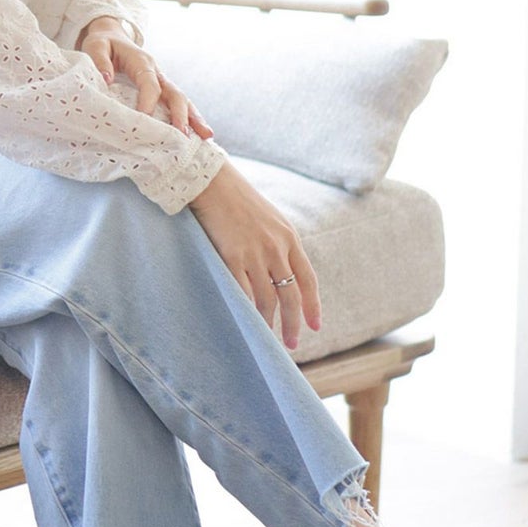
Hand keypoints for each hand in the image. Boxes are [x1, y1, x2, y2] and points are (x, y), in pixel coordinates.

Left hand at [77, 16, 212, 138]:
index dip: (149, 100)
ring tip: (206, 136)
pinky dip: (188, 119)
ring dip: (194, 118)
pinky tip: (198, 135)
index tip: (145, 118)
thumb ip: (99, 60)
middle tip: (183, 134)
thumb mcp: (95, 46)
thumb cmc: (103, 44)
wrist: (112, 37)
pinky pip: (177, 105)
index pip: (149, 83)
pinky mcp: (161, 90)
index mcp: (141, 62)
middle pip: (174, 93)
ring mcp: (161, 82)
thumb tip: (106, 79)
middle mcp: (156, 72)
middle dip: (181, 114)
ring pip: (181, 100)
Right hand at [188, 163, 320, 349]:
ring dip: (267, 323)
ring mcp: (255, 253)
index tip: (315, 326)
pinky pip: (242, 292)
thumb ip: (278, 244)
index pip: (308, 279)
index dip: (312, 306)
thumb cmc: (237, 199)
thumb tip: (279, 272)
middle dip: (292, 323)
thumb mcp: (269, 219)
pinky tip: (246, 323)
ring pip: (267, 299)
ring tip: (265, 338)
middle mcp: (277, 248)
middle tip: (290, 344)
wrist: (212, 181)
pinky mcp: (232, 257)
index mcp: (289, 238)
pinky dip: (246, 311)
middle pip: (290, 295)